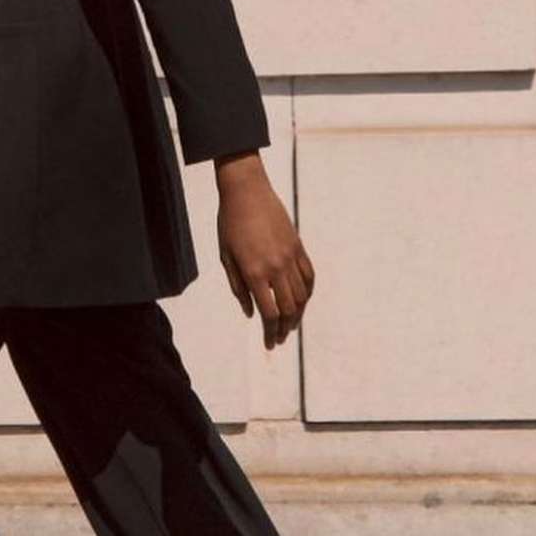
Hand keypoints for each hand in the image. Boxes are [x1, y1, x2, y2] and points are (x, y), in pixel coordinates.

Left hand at [214, 155, 314, 349]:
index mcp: (254, 272)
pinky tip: (303, 300)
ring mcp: (290, 257)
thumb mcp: (226, 258)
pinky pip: (309, 275)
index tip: (269, 343)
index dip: (270, 332)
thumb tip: (250, 313)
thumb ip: (239, 288)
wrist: (247, 192)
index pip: (269, 313)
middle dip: (285, 328)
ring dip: (298, 314)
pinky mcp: (298, 246)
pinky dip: (309, 292)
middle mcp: (276, 268)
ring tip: (291, 324)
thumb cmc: (230, 224)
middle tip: (280, 339)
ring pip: (302, 295)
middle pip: (288, 308)